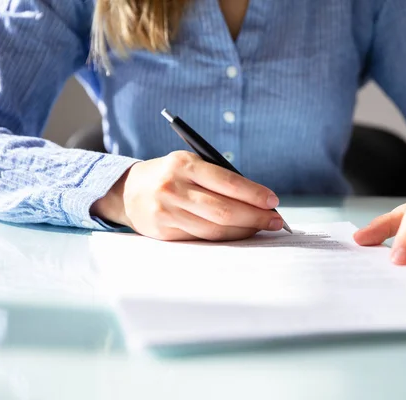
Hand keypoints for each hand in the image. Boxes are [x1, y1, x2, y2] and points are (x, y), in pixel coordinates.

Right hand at [91, 151, 283, 240]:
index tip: (273, 201)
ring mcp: (168, 212)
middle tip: (276, 220)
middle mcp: (174, 188)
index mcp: (184, 164)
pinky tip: (240, 234)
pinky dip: (226, 238)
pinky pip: (203, 239)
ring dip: (244, 230)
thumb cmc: (171, 175)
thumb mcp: (190, 164)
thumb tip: (258, 200)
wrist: (128, 191)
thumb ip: (218, 178)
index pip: (227, 182)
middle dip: (255, 217)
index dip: (254, 194)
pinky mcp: (165, 232)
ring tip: (263, 227)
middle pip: (224, 209)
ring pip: (215, 228)